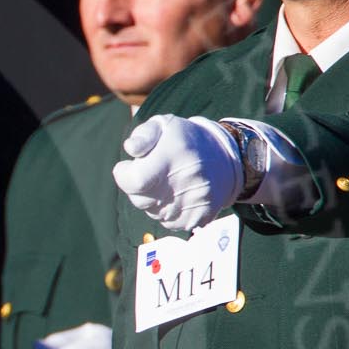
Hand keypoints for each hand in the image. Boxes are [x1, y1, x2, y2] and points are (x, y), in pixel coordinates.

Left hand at [113, 114, 242, 232]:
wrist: (225, 157)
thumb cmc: (186, 140)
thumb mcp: (164, 125)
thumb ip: (143, 135)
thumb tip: (130, 149)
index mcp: (174, 156)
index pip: (135, 181)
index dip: (123, 175)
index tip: (125, 168)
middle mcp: (186, 181)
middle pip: (140, 200)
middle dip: (137, 189)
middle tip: (150, 174)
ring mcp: (195, 202)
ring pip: (153, 213)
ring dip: (153, 201)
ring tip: (167, 182)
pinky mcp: (201, 217)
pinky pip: (170, 223)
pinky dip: (168, 212)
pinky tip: (177, 195)